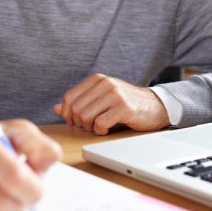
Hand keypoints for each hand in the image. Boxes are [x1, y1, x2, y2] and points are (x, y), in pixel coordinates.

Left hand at [54, 74, 169, 133]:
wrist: (156, 106)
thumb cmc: (126, 104)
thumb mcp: (101, 98)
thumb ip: (80, 102)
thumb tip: (55, 108)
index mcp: (96, 80)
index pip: (69, 97)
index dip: (67, 114)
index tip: (74, 122)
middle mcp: (105, 84)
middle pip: (75, 109)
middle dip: (79, 122)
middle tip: (90, 126)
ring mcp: (115, 95)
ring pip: (86, 116)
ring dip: (90, 127)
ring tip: (99, 126)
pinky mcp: (124, 108)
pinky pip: (100, 124)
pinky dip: (101, 131)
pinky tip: (107, 129)